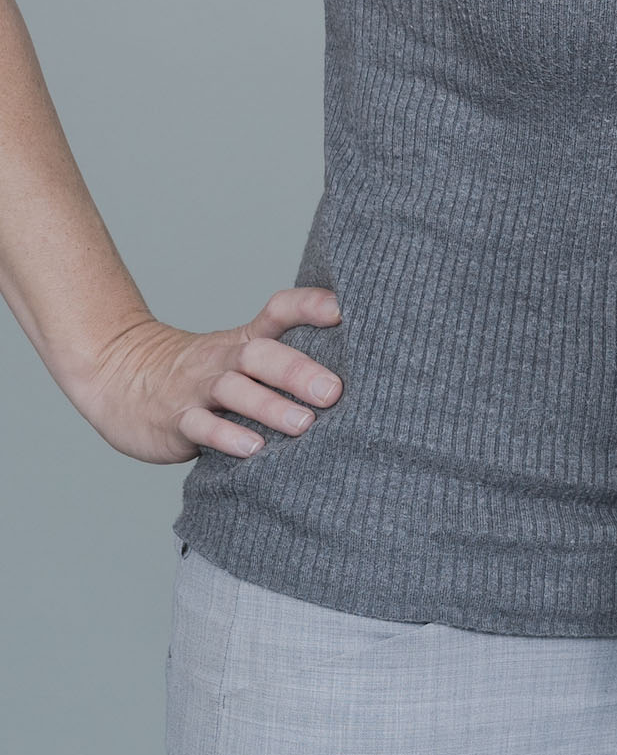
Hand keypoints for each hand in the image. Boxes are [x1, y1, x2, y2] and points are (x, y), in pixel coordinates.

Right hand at [70, 288, 342, 462]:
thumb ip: (287, 360)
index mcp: (246, 340)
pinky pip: (200, 426)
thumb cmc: (202, 374)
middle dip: (298, 371)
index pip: (280, 310)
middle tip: (333, 391)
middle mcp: (224, 359)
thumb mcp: (241, 357)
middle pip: (260, 354)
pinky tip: (252, 449)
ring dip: (270, 407)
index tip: (344, 310)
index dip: (311, 305)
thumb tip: (358, 373)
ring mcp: (197, 388)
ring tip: (304, 424)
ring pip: (233, 391)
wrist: (120, 379)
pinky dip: (226, 436)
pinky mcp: (175, 420)